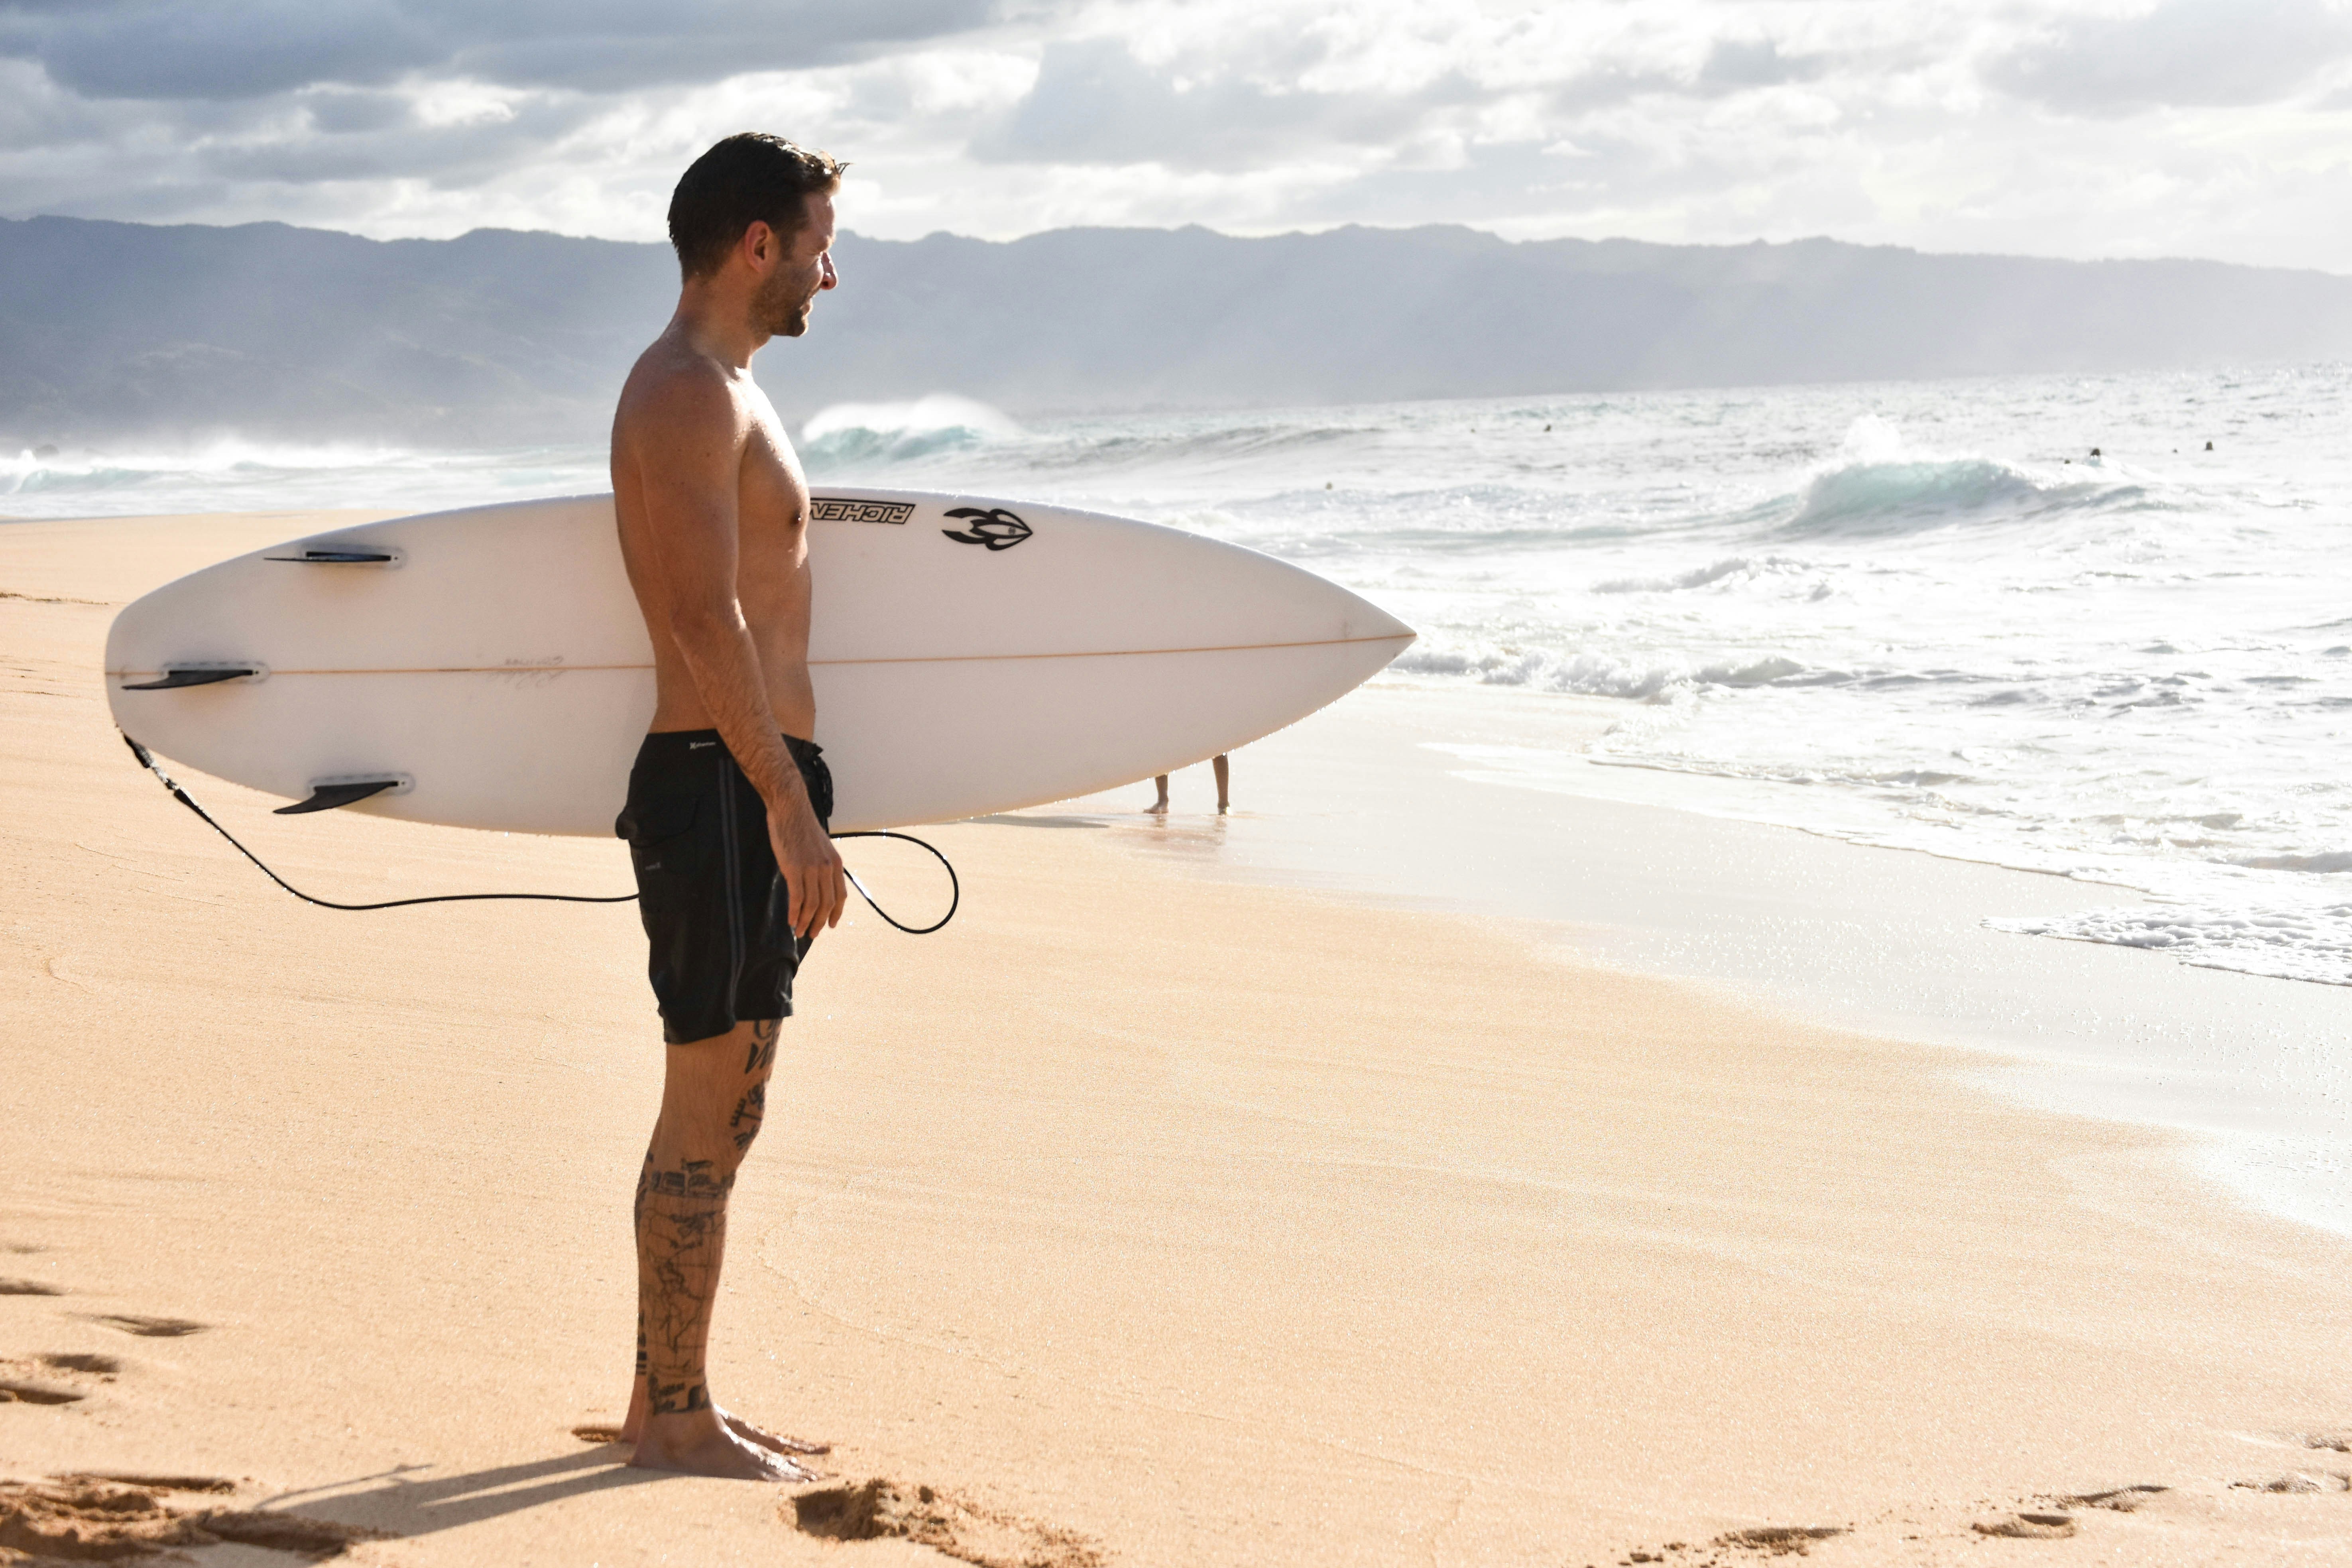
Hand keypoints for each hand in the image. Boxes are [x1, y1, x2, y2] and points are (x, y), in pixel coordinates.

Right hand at [768, 794, 845, 939]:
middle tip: (812, 934)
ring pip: (812, 904)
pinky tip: (791, 921)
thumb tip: (818, 882)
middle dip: (820, 923)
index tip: (830, 925)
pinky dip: (795, 913)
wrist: (790, 808)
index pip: (840, 895)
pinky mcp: (794, 869)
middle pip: (827, 904)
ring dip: (806, 922)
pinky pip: (797, 898)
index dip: (835, 913)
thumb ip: (822, 864)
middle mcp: (827, 868)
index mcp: (835, 863)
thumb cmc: (801, 826)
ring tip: (800, 932)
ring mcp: (811, 869)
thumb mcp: (820, 846)